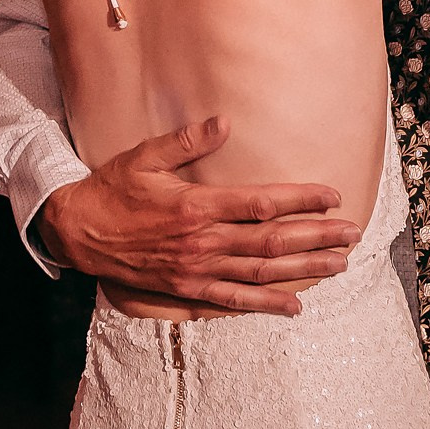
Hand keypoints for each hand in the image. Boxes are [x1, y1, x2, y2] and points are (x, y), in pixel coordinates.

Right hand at [35, 118, 360, 315]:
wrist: (77, 232)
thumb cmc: (113, 188)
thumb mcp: (145, 155)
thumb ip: (187, 141)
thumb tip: (225, 122)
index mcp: (196, 205)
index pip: (261, 203)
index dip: (300, 200)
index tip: (332, 196)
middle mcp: (202, 241)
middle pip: (271, 241)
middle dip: (316, 237)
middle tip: (352, 234)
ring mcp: (196, 270)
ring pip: (260, 273)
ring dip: (303, 270)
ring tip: (338, 266)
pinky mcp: (186, 290)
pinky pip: (232, 301)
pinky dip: (265, 304)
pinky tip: (294, 306)